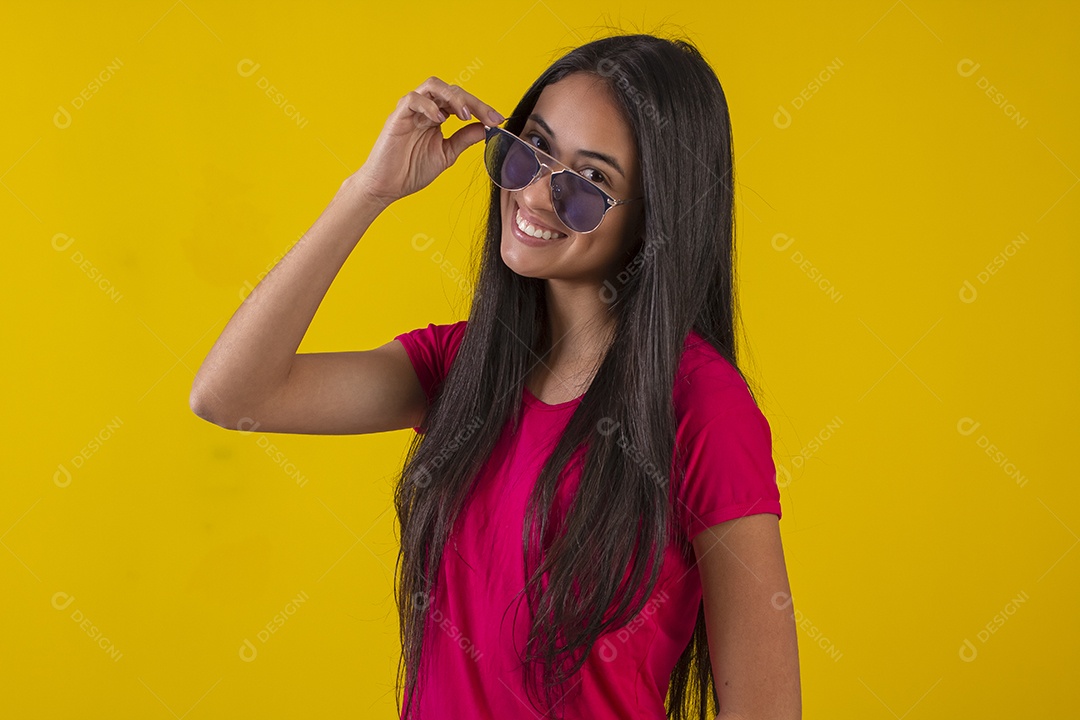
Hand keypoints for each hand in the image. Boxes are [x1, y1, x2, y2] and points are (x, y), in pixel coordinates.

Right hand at [352, 76, 503, 204]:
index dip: (481, 108)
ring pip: (433, 86)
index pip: (461, 102)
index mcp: (436, 117)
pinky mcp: (397, 116)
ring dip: (453, 97)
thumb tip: (487, 127)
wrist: (387, 187)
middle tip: (489, 116)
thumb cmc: (411, 170)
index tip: (499, 120)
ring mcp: (410, 111)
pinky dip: (428, 105)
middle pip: (451, 90)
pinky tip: (439, 119)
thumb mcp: (447, 153)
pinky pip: (412, 99)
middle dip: (473, 101)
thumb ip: (465, 138)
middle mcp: (425, 109)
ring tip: (464, 114)